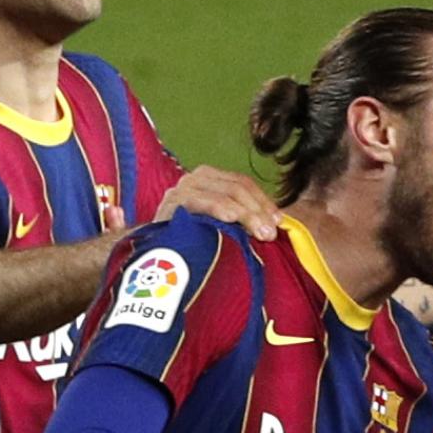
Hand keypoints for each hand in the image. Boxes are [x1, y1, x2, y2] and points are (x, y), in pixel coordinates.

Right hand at [156, 166, 283, 239]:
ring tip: (261, 233)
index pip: (243, 183)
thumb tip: (276, 225)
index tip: (279, 221)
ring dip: (246, 214)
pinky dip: (220, 209)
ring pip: (224, 194)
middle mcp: (196, 178)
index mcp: (211, 179)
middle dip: (258, 210)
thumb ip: (244, 221)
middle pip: (237, 187)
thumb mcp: (220, 227)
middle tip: (271, 233)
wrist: (153, 253)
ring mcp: (183, 188)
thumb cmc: (191, 241)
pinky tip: (233, 220)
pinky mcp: (172, 202)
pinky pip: (202, 201)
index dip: (263, 201)